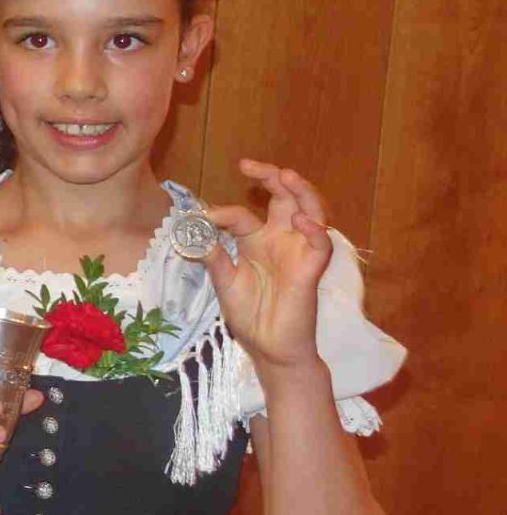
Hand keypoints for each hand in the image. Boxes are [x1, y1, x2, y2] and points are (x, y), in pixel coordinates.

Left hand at [203, 160, 332, 370]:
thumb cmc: (251, 315)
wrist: (270, 349)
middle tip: (250, 165)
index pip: (244, 215)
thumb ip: (214, 256)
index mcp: (258, 242)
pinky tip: (301, 221)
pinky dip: (314, 231)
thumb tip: (194, 232)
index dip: (224, 212)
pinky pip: (321, 245)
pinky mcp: (311, 270)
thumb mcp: (225, 282)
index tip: (204, 216)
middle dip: (271, 177)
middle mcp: (281, 241)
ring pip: (311, 212)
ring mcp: (298, 253)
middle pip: (284, 199)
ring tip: (285, 175)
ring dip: (301, 192)